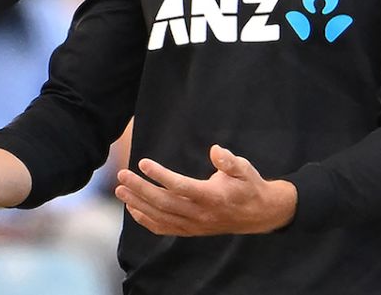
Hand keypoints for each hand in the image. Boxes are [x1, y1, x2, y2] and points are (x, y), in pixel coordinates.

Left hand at [115, 145, 296, 235]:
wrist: (259, 214)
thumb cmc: (248, 185)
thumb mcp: (244, 168)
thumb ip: (229, 161)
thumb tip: (215, 150)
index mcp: (213, 197)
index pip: (181, 187)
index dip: (160, 175)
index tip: (143, 162)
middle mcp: (201, 214)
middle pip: (164, 203)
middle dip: (140, 189)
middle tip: (122, 175)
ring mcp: (195, 225)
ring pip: (161, 217)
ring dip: (138, 204)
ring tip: (120, 189)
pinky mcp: (191, 230)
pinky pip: (164, 228)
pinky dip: (146, 220)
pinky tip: (132, 208)